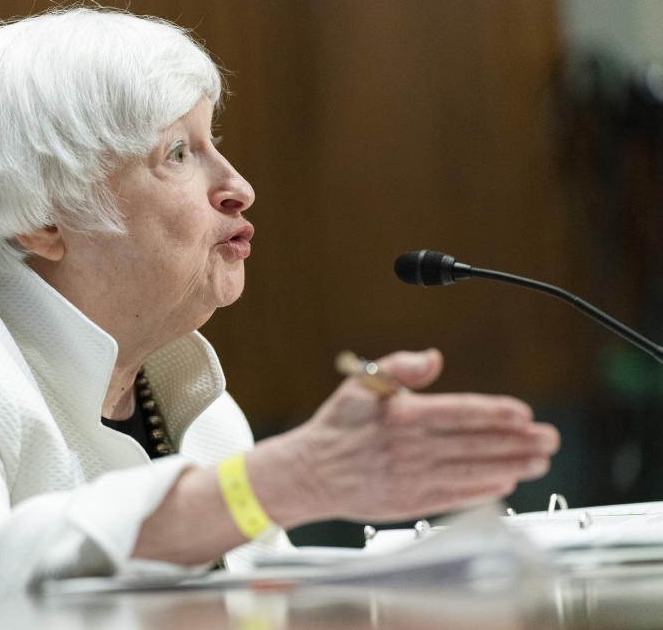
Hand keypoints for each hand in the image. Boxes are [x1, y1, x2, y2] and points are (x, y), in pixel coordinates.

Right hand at [275, 348, 559, 523]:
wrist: (309, 473)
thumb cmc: (337, 426)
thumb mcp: (360, 385)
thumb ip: (400, 367)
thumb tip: (434, 357)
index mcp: (402, 416)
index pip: (460, 413)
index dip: (495, 413)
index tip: (524, 414)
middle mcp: (412, 449)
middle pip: (476, 444)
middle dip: (518, 442)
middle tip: (549, 439)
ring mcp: (413, 478)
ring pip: (473, 471)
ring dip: (511, 466)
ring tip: (539, 461)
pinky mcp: (411, 503)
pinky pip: (456, 496)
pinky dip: (483, 490)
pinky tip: (505, 483)